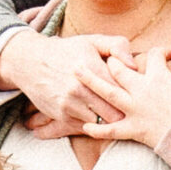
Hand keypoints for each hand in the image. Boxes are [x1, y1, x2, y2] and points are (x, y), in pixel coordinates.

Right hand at [0, 30, 135, 135]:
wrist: (30, 62)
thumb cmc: (67, 51)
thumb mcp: (91, 41)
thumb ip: (117, 46)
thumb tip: (134, 64)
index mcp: (92, 68)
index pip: (122, 89)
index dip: (133, 95)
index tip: (140, 97)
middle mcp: (81, 88)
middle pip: (115, 112)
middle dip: (126, 115)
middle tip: (135, 115)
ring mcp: (70, 104)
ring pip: (102, 124)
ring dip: (111, 123)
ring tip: (121, 121)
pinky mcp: (61, 116)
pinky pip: (86, 128)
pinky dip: (95, 127)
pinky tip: (101, 121)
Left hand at [85, 46, 170, 150]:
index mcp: (160, 76)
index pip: (153, 55)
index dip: (159, 52)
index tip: (165, 56)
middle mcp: (143, 90)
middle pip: (120, 70)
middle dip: (113, 61)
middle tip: (107, 60)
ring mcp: (136, 110)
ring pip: (108, 93)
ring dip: (91, 81)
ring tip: (76, 73)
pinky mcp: (135, 130)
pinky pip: (112, 130)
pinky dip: (98, 129)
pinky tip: (85, 126)